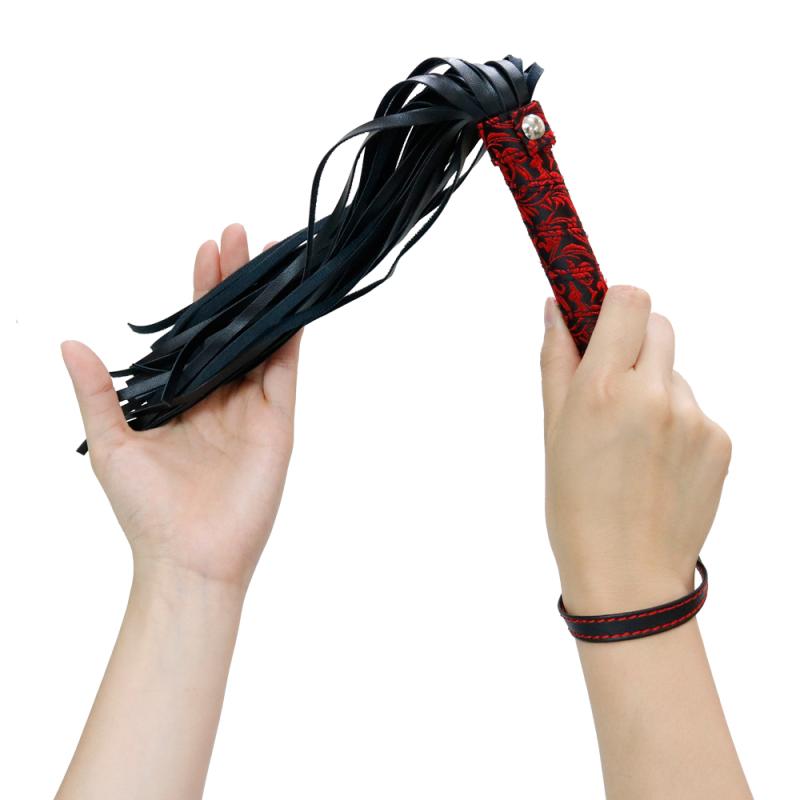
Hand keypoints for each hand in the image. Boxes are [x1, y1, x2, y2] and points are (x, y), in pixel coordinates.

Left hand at [61, 223, 300, 593]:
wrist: (187, 557)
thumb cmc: (145, 509)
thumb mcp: (111, 442)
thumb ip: (96, 392)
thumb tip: (70, 342)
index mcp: (186, 398)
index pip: (198, 333)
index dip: (201, 291)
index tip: (204, 249)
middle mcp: (223, 396)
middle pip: (233, 325)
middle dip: (234, 279)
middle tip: (236, 233)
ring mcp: (253, 406)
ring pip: (263, 338)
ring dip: (265, 296)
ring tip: (266, 251)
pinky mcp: (278, 420)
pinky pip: (286, 368)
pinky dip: (291, 333)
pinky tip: (291, 299)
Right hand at [540, 285, 731, 612]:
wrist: (626, 573)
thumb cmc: (576, 506)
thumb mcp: (553, 429)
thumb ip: (557, 360)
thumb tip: (555, 308)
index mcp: (603, 389)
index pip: (630, 300)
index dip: (614, 305)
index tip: (602, 322)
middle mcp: (653, 395)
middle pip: (659, 325)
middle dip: (635, 344)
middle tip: (613, 387)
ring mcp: (694, 418)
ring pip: (675, 372)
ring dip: (655, 389)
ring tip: (634, 443)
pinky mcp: (720, 440)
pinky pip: (696, 409)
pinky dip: (677, 423)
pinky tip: (658, 462)